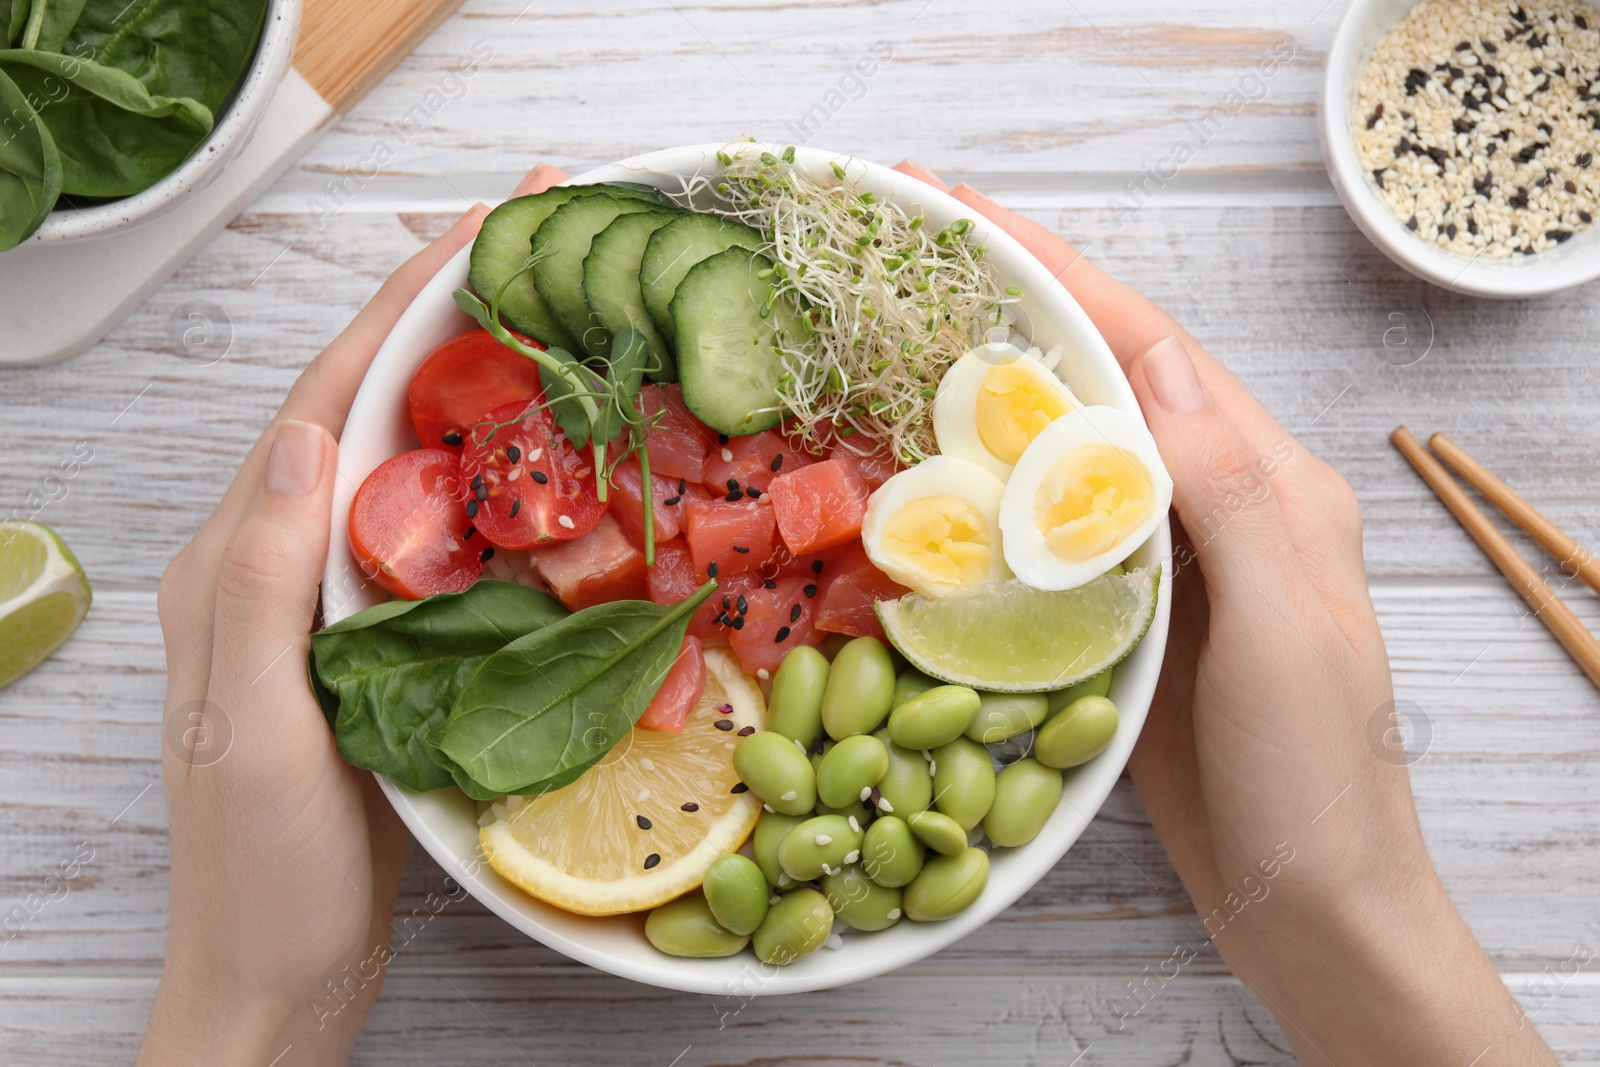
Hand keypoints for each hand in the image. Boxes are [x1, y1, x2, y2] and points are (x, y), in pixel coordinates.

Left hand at [141, 165, 567, 1065]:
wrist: (279, 971)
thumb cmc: (261, 868)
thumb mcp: (256, 729)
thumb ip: (264, 583)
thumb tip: (301, 436)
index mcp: (236, 566)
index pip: (321, 405)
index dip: (400, 310)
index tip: (480, 232)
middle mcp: (277, 563)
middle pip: (365, 410)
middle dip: (445, 318)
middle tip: (536, 243)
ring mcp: (329, 601)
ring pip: (408, 461)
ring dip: (474, 382)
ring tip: (553, 319)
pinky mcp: (380, 641)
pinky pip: (438, 530)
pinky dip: (493, 474)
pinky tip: (546, 458)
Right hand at [893, 161, 1553, 1064]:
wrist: (1312, 904)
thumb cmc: (1317, 777)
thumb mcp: (1289, 627)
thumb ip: (1225, 491)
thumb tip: (1148, 363)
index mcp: (1272, 485)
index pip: (1154, 352)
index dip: (1063, 274)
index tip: (970, 215)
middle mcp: (1219, 505)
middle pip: (1107, 381)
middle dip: (1019, 308)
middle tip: (918, 257)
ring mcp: (1170, 562)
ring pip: (1070, 450)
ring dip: (997, 389)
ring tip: (906, 339)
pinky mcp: (1128, 618)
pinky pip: (1052, 530)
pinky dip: (994, 490)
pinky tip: (935, 474)